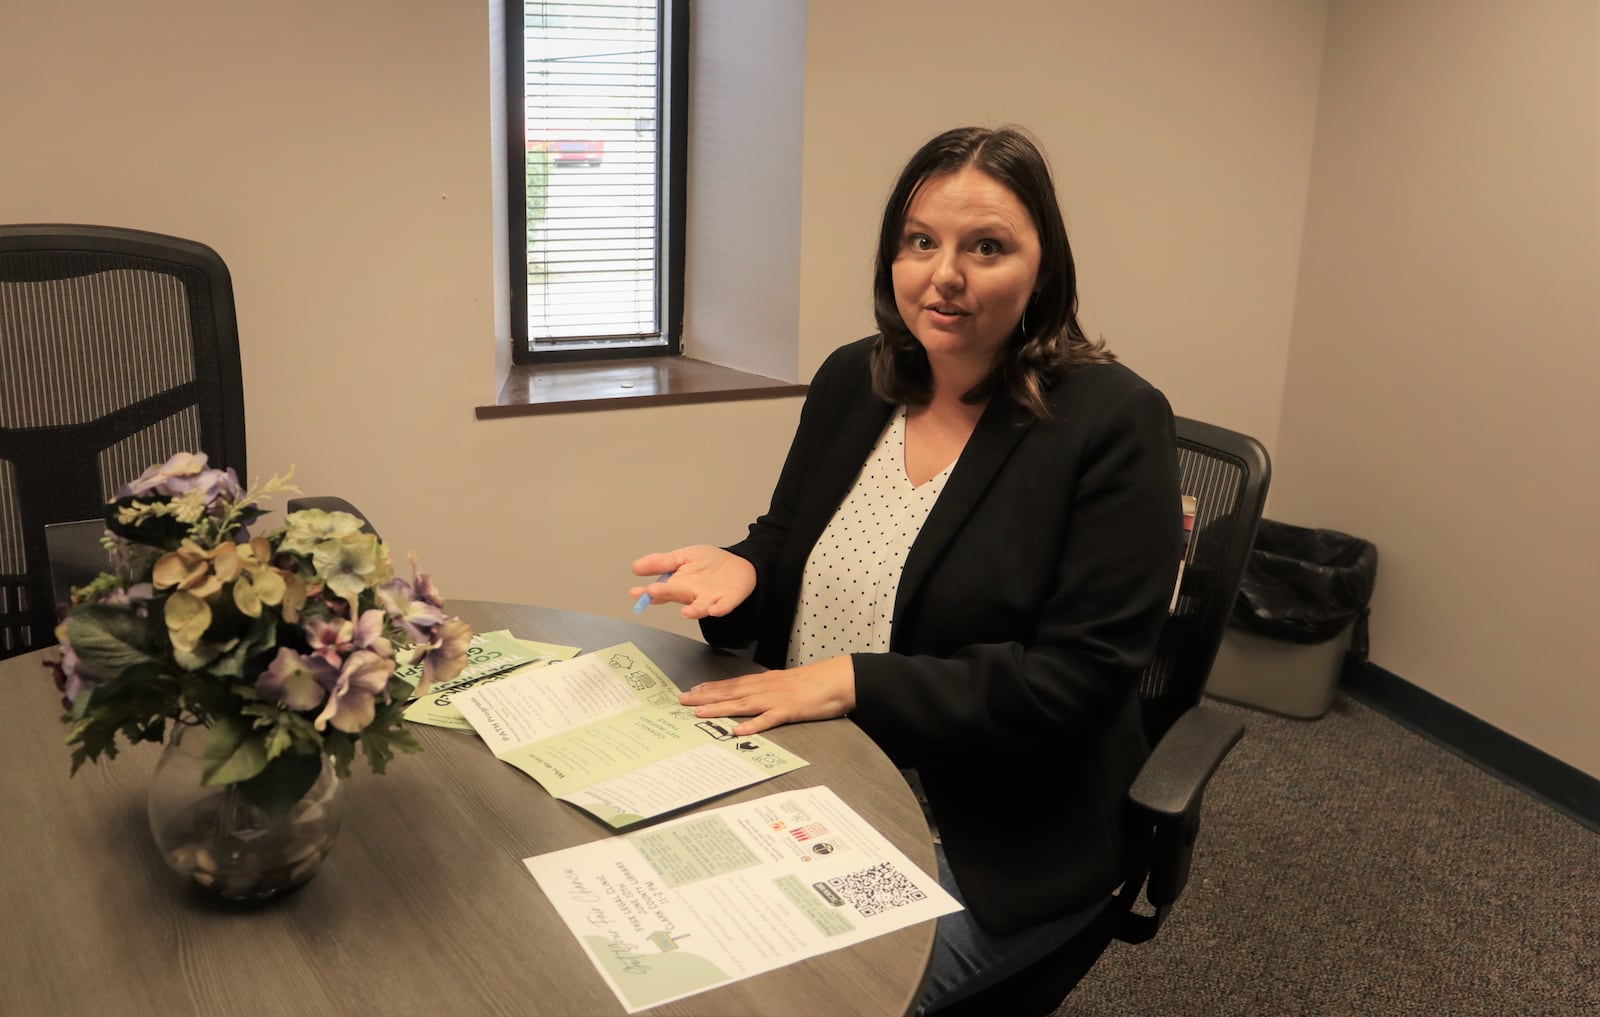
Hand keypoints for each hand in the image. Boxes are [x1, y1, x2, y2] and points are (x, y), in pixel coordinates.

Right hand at [629, 546, 756, 619]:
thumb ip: (662, 563)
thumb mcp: (682, 557)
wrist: (738, 563)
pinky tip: (714, 609)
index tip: (635, 592)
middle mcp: (691, 594)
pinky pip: (723, 606)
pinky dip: (719, 608)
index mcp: (678, 584)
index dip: (647, 593)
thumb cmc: (709, 563)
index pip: (660, 590)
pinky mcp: (728, 600)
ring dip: (693, 610)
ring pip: (699, 606)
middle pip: (677, 595)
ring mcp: (710, 598)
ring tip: (686, 612)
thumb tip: (635, 567)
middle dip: (665, 594)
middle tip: (652, 592)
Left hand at [677, 656, 855, 735]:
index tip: (693, 690)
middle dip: (705, 696)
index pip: (733, 684)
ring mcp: (777, 699)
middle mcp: (766, 688)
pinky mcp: (790, 711)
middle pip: (731, 692)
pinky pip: (768, 719)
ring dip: (719, 708)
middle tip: (683, 700)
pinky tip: (737, 730)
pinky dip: (752, 725)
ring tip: (698, 712)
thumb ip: (771, 689)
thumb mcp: (789, 683)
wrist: (839, 679)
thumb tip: (756, 696)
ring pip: (742, 703)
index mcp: (766, 681)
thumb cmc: (816, 682)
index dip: (712, 687)